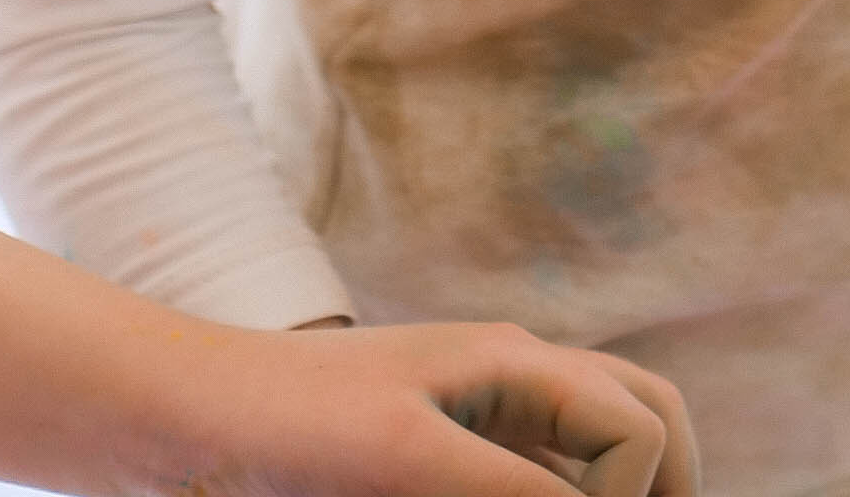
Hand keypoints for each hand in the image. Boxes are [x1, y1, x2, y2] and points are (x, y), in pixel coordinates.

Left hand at [196, 318, 697, 496]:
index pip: (640, 428)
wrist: (186, 421)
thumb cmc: (290, 425)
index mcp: (516, 365)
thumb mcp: (409, 464)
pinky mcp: (439, 455)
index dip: (635, 496)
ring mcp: (480, 416)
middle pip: (643, 412)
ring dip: (614, 485)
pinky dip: (558, 486)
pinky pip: (532, 468)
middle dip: (664, 480)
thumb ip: (515, 493)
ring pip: (595, 442)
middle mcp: (513, 381)